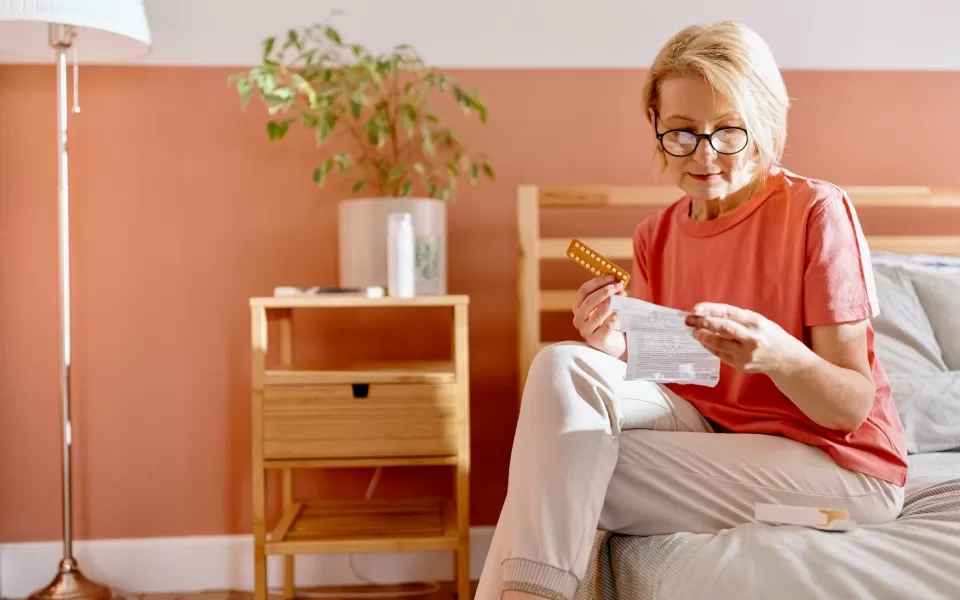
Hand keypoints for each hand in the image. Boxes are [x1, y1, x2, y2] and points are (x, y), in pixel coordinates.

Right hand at [572, 275, 626, 357]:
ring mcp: (586, 331)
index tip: (612, 277)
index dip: (597, 282)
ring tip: (623, 297)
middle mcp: (579, 319)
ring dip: (611, 304)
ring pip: (597, 314)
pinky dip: (612, 319)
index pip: (584, 291)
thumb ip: (610, 294)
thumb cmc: (611, 321)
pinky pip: (604, 328)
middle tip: (619, 286)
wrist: (617, 343)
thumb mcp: (608, 305)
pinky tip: (619, 314)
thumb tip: (617, 281)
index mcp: (579, 308)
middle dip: (605, 291)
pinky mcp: (596, 341)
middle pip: (589, 301)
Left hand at [684, 302, 807, 374]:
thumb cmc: (770, 335)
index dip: (711, 310)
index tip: (696, 309)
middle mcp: (751, 338)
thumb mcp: (759, 321)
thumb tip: (710, 313)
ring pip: (719, 344)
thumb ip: (737, 318)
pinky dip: (711, 347)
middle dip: (703, 323)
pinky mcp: (742, 365)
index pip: (729, 313)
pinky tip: (705, 342)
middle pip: (723, 328)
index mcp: (756, 322)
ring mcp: (746, 353)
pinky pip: (721, 355)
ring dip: (704, 337)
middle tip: (689, 320)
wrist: (787, 359)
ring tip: (695, 332)